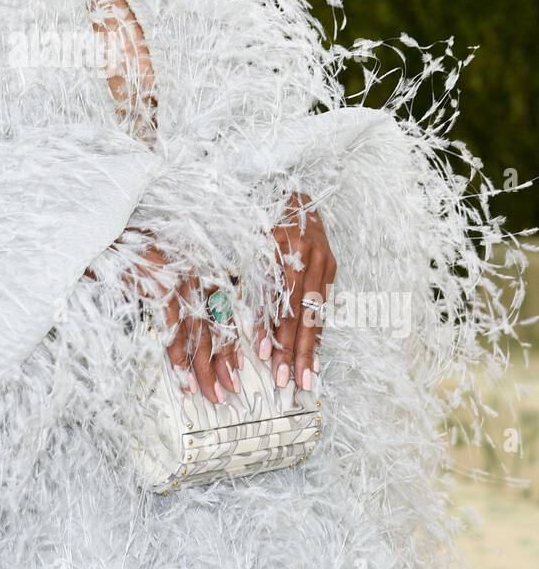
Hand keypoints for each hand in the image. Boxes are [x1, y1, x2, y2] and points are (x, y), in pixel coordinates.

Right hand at [119, 235, 243, 405]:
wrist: (95, 240)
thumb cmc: (122, 258)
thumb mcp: (154, 275)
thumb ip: (171, 297)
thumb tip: (182, 332)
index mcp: (195, 268)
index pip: (222, 310)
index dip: (229, 340)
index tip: (236, 365)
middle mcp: (193, 271)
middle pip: (216, 323)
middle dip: (222, 362)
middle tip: (227, 389)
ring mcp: (177, 277)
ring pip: (199, 330)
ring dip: (202, 366)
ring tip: (205, 391)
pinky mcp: (161, 284)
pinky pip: (175, 327)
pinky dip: (178, 354)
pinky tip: (182, 374)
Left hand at [257, 191, 335, 394]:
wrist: (292, 187)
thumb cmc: (260, 214)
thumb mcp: (248, 241)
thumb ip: (247, 277)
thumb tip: (239, 318)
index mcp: (286, 247)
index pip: (280, 297)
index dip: (271, 327)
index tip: (262, 354)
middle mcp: (310, 256)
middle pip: (303, 311)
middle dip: (296, 350)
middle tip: (289, 380)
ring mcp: (324, 262)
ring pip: (317, 313)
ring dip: (310, 348)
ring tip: (306, 378)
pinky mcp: (330, 266)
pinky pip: (322, 306)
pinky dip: (317, 331)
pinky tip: (314, 355)